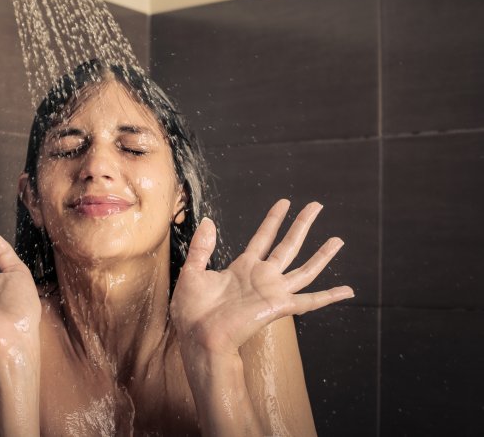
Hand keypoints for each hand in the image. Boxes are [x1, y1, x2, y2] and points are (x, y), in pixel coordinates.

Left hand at [170, 200, 352, 356]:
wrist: (198, 336)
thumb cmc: (192, 312)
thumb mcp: (192, 272)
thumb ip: (201, 247)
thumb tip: (208, 221)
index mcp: (242, 268)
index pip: (263, 237)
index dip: (274, 219)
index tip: (285, 203)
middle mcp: (261, 277)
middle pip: (288, 245)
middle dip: (302, 225)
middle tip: (316, 206)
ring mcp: (272, 291)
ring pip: (304, 269)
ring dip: (322, 255)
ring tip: (338, 240)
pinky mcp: (278, 306)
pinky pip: (310, 301)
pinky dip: (330, 296)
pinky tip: (347, 290)